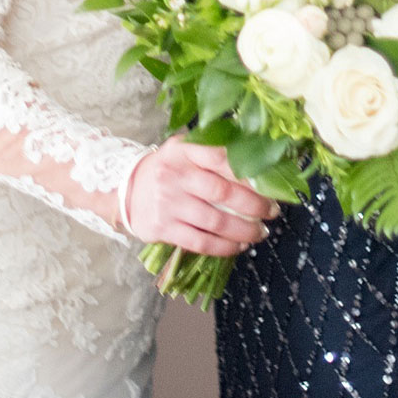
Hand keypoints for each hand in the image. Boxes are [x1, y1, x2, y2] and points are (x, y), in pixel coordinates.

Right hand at [124, 138, 278, 256]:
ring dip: (244, 229)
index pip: (220, 157)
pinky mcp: (164, 229)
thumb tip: (255, 158)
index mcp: (183, 151)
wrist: (124, 192)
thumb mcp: (182, 151)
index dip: (248, 172)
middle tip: (272, 211)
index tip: (269, 183)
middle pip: (223, 192)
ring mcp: (168, 204)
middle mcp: (175, 176)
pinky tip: (239, 245)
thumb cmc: (166, 170)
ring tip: (261, 232)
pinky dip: (224, 247)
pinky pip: (201, 242)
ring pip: (215, 221)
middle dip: (254, 205)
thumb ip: (211, 152)